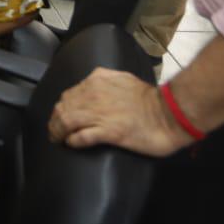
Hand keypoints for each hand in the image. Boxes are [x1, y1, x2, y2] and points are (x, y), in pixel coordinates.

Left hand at [48, 68, 188, 156]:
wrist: (169, 113)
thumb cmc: (150, 99)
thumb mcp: (122, 80)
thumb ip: (104, 81)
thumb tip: (93, 85)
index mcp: (97, 81)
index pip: (68, 95)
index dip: (61, 108)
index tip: (59, 116)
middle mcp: (93, 95)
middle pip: (62, 108)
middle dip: (55, 121)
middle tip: (54, 132)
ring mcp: (99, 114)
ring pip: (66, 122)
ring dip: (58, 132)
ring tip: (58, 139)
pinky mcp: (107, 132)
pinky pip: (81, 137)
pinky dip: (73, 141)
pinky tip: (71, 144)